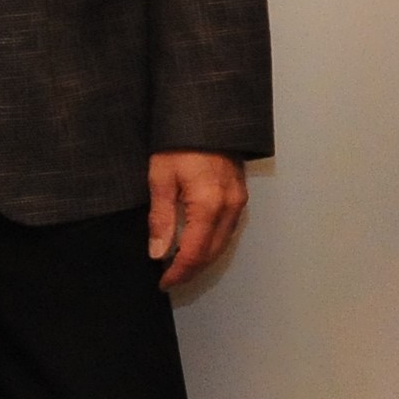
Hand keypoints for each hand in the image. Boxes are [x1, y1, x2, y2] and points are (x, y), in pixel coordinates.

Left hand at [147, 151, 249, 288]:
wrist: (206, 116)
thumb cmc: (178, 143)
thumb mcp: (161, 178)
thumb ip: (161, 219)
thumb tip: (158, 253)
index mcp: (208, 206)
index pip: (194, 253)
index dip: (178, 273)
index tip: (163, 283)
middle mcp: (230, 208)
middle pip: (212, 253)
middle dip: (191, 270)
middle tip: (169, 279)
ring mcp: (239, 201)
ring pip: (223, 243)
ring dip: (203, 259)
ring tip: (180, 265)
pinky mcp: (240, 194)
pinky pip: (229, 229)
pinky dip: (213, 243)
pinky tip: (197, 243)